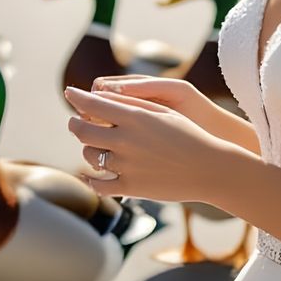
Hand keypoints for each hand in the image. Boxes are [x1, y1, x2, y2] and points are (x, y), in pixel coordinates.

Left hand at [64, 84, 238, 204]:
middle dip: (74, 123)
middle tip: (75, 122)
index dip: (77, 97)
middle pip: (82, 129)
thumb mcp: (162, 111)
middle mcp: (125, 139)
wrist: (210, 169)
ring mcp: (126, 165)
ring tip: (91, 146)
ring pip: (89, 155)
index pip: (92, 103)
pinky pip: (99, 185)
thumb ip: (130, 103)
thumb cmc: (188, 135)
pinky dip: (92, 179)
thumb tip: (101, 95)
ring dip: (86, 149)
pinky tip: (92, 174)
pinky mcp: (130, 187)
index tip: (69, 92)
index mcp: (134, 117)